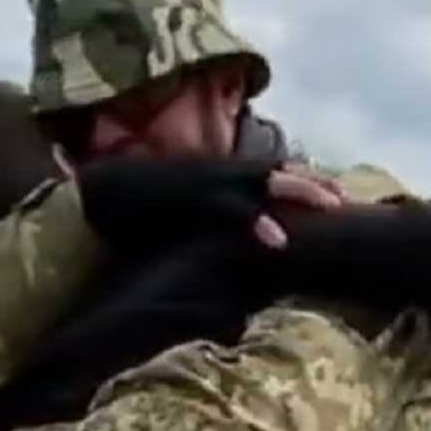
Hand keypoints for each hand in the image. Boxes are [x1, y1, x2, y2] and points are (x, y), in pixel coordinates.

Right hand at [76, 156, 342, 255]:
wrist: (84, 201)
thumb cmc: (128, 215)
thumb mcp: (178, 221)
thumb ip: (207, 231)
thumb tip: (229, 258)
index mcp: (213, 178)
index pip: (267, 173)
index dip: (300, 182)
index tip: (334, 196)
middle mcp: (212, 174)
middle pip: (274, 172)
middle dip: (311, 184)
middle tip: (346, 200)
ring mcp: (200, 183)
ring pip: (259, 181)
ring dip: (296, 192)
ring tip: (330, 206)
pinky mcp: (183, 199)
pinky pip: (225, 210)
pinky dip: (253, 222)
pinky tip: (277, 240)